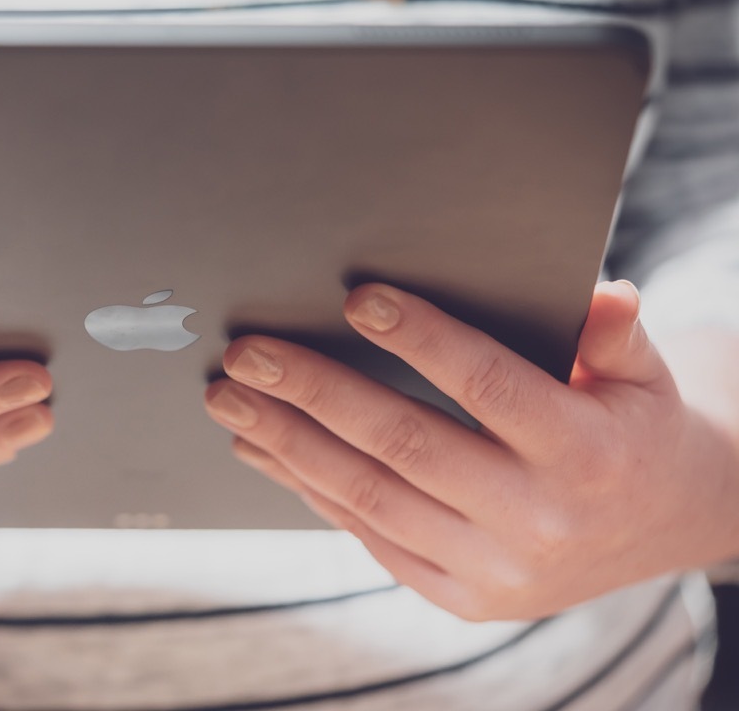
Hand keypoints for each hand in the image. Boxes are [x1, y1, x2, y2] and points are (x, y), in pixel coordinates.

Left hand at [205, 281, 738, 619]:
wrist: (657, 530)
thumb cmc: (634, 429)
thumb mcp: (645, 375)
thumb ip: (613, 333)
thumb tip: (597, 290)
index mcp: (586, 453)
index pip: (489, 385)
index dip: (421, 340)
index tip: (355, 297)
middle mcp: (537, 519)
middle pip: (403, 444)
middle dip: (313, 392)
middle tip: (246, 352)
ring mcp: (493, 569)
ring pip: (369, 497)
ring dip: (287, 444)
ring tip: (228, 399)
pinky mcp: (460, 594)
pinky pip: (370, 535)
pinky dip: (310, 488)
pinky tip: (265, 448)